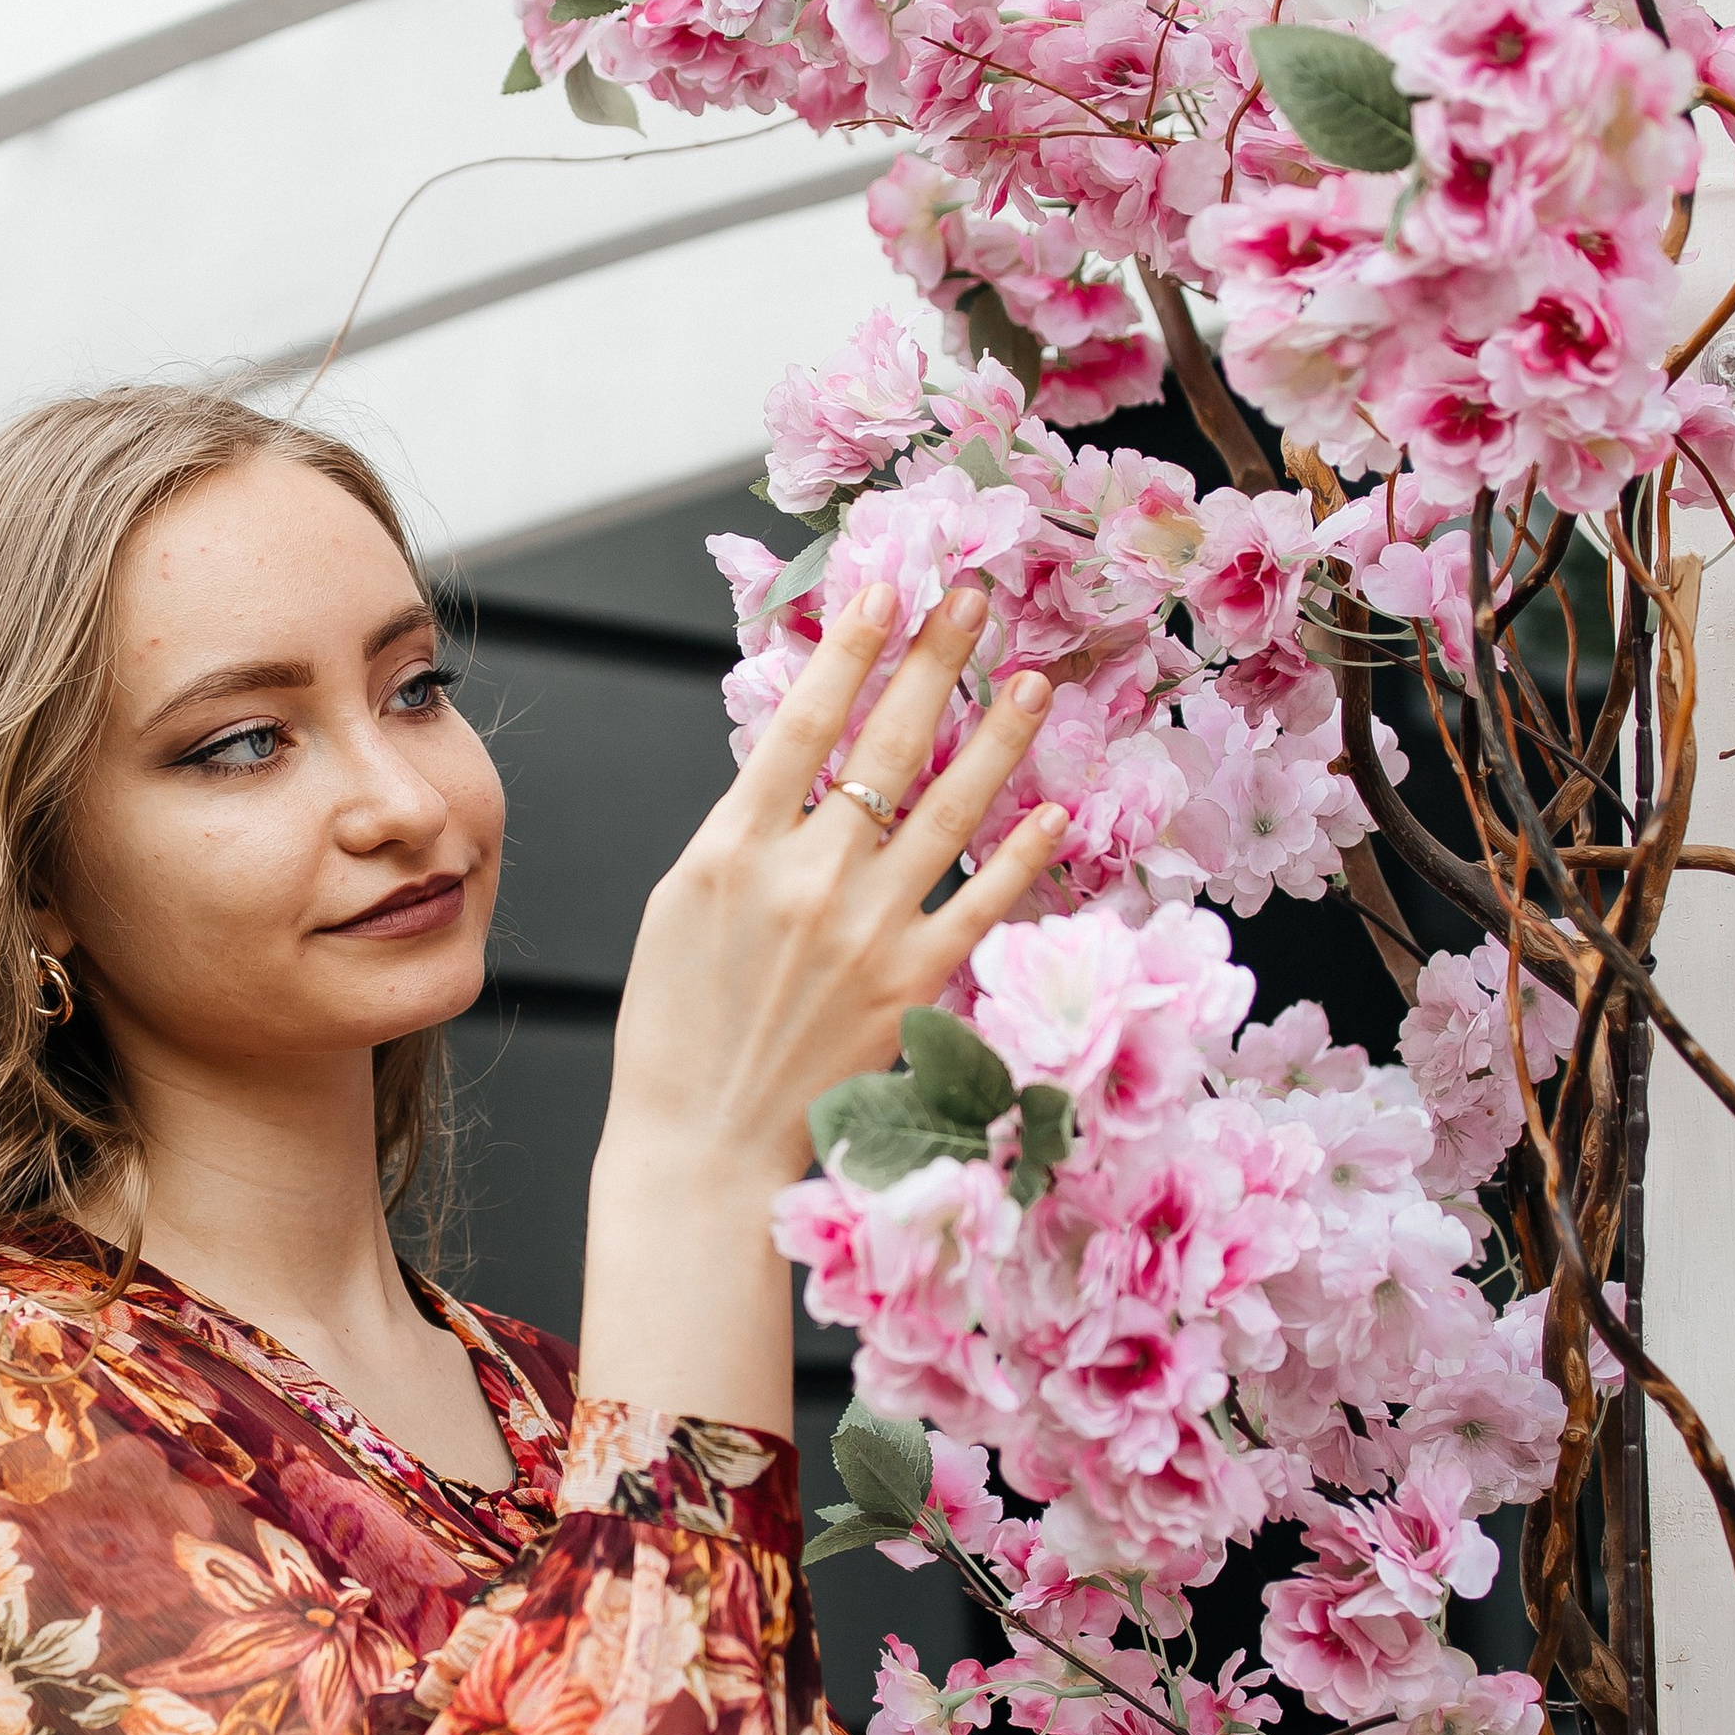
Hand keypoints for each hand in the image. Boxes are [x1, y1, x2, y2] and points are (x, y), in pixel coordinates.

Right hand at [576, 578, 1065, 1430]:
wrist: (699, 1149)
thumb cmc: (676, 1030)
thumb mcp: (680, 907)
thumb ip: (740, 828)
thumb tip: (797, 751)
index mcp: (733, 849)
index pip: (803, 721)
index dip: (848, 648)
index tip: (883, 586)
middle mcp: (807, 878)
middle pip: (885, 743)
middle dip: (934, 658)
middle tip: (974, 596)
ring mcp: (867, 932)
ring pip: (950, 809)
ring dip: (998, 734)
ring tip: (1033, 678)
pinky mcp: (913, 988)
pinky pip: (984, 905)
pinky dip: (1024, 854)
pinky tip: (1058, 807)